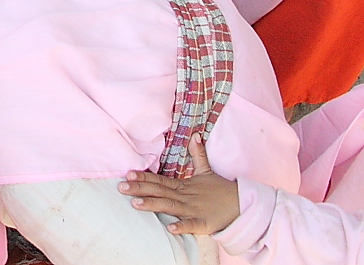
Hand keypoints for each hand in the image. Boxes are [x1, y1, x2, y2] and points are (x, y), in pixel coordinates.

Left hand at [118, 136, 239, 235]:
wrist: (242, 204)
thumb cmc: (220, 190)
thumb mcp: (206, 171)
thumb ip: (198, 155)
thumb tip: (195, 135)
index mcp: (183, 185)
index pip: (159, 180)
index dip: (144, 177)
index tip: (128, 174)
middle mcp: (185, 196)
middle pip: (159, 191)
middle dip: (140, 189)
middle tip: (121, 187)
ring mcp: (194, 209)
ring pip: (170, 206)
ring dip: (153, 204)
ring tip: (135, 203)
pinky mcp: (204, 223)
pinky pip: (191, 225)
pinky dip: (181, 226)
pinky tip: (169, 228)